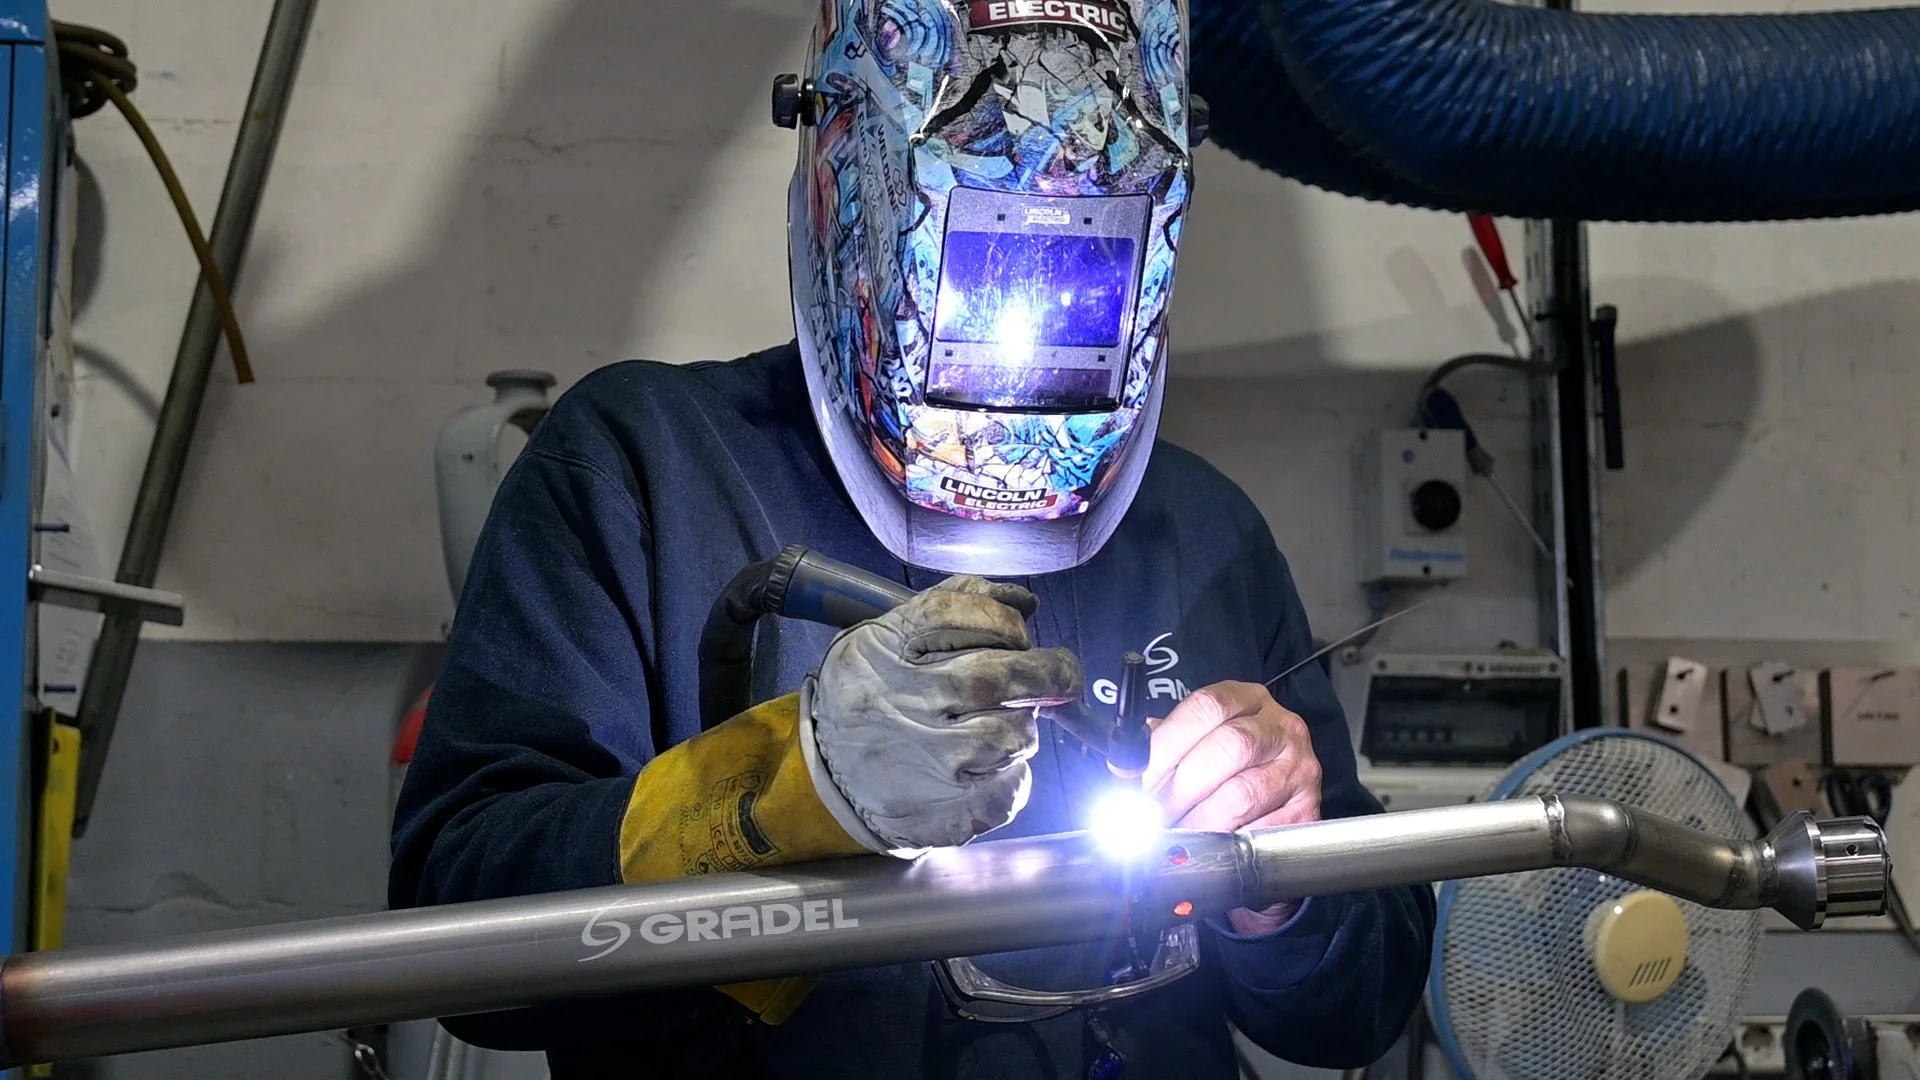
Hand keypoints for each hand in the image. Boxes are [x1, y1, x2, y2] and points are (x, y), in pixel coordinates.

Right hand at [805, 576, 1081, 852]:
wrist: (831, 780)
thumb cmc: (877, 695)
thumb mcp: (890, 637)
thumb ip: (956, 606)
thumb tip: (1025, 601)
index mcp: (882, 652)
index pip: (952, 616)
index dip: (1001, 619)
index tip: (1019, 631)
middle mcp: (898, 703)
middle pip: (989, 678)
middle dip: (1045, 671)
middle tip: (1061, 674)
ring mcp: (922, 763)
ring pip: (1010, 735)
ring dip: (1025, 725)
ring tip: (1004, 724)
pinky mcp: (945, 812)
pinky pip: (1010, 787)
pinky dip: (1017, 773)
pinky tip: (996, 765)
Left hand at [1143, 681, 1322, 934]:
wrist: (1274, 806)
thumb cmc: (1226, 772)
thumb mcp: (1197, 746)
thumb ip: (1162, 750)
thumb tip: (1123, 769)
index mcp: (1247, 699)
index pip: (1206, 707)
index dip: (1166, 742)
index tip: (1135, 776)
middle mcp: (1281, 727)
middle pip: (1228, 747)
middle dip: (1180, 787)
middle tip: (1150, 815)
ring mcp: (1300, 768)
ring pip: (1243, 793)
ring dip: (1199, 820)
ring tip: (1173, 834)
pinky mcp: (1308, 811)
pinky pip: (1261, 829)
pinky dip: (1226, 842)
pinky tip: (1207, 848)